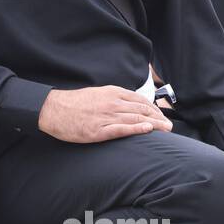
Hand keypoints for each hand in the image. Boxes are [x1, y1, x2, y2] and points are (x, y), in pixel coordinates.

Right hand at [37, 86, 172, 142]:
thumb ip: (113, 98)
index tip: (161, 116)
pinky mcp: (99, 130)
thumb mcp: (96, 94)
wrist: (53, 109)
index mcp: (112, 93)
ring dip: (155, 125)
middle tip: (169, 126)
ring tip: (166, 130)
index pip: (140, 99)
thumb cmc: (73, 103)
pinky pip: (123, 129)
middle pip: (142, 110)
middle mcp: (112, 103)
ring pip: (137, 119)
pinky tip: (148, 130)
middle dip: (159, 118)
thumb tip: (127, 104)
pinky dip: (137, 129)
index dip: (154, 108)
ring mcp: (106, 116)